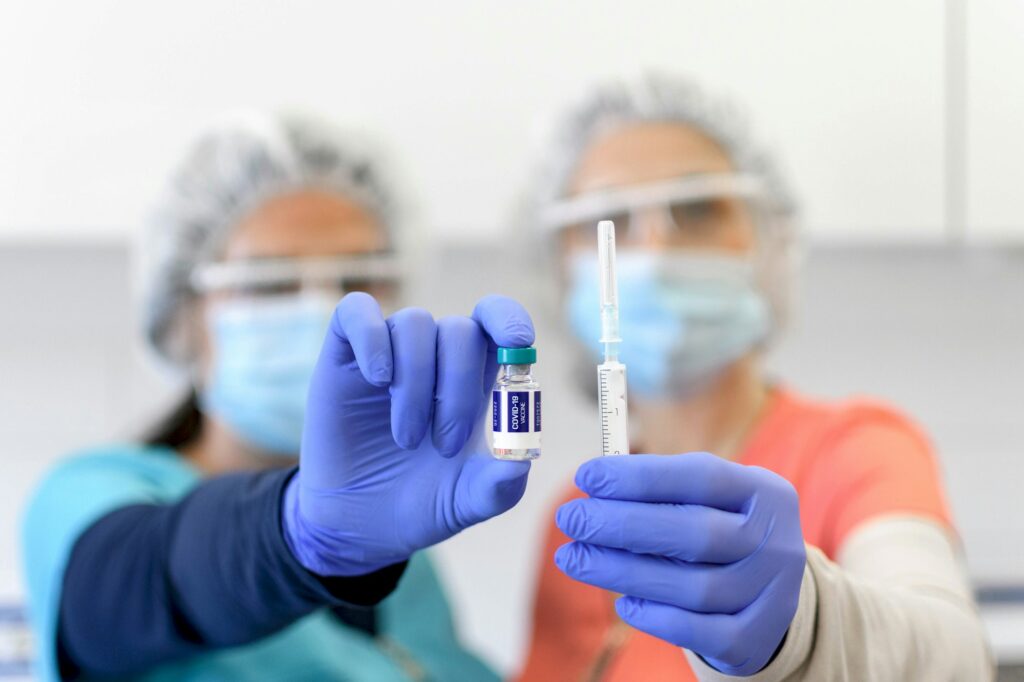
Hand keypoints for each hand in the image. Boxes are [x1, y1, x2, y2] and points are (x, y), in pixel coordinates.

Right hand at [282, 292, 533, 575]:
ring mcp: (389, 353)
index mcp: (475, 379)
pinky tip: (378, 379)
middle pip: (460, 330)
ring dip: (416, 382)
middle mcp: (435, 357)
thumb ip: (498, 488)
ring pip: (414, 323)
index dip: (508, 319)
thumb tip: (519, 465)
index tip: (518, 342)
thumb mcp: (466, 502)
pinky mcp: (343, 356)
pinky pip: (357, 313)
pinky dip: (371, 338)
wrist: (358, 528)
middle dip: (459, 386)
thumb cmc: (421, 504)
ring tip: (406, 438)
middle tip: (445, 446)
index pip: (496, 321)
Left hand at [554, 452, 804, 675]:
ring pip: (692, 588)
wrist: (769, 589)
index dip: (641, 477)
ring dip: (623, 572)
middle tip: (570, 519)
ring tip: (575, 558)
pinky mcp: (755, 639)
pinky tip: (623, 604)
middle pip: (696, 534)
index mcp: (762, 492)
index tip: (588, 476)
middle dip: (623, 525)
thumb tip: (596, 488)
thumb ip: (660, 490)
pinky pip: (701, 633)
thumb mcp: (706, 497)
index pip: (702, 477)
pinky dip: (657, 618)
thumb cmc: (718, 526)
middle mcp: (774, 542)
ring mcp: (771, 594)